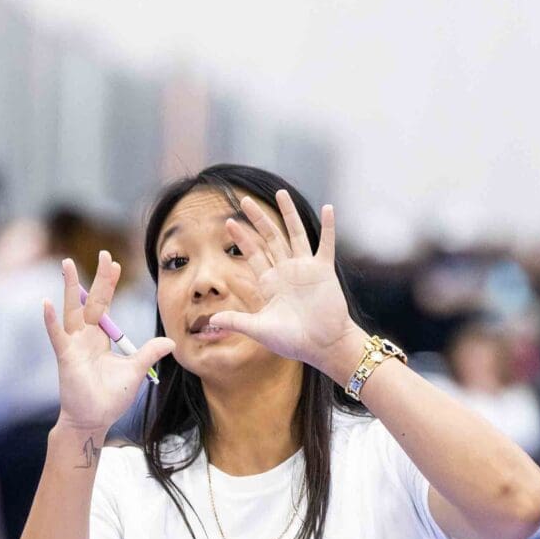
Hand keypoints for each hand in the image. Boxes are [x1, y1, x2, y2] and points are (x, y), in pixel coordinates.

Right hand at [45, 253, 172, 434]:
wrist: (94, 419)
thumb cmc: (110, 398)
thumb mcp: (135, 371)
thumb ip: (149, 353)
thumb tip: (170, 342)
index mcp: (99, 338)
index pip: (105, 304)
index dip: (110, 284)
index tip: (114, 263)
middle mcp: (84, 336)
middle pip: (91, 300)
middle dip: (98, 278)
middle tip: (103, 253)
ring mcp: (73, 345)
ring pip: (71, 309)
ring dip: (70, 287)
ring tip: (66, 264)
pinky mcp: (66, 356)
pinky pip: (57, 335)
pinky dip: (51, 320)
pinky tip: (46, 303)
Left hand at [200, 191, 363, 375]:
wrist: (322, 346)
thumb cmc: (293, 341)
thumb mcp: (260, 329)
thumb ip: (237, 321)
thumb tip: (211, 322)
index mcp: (270, 283)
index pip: (252, 254)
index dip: (241, 239)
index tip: (229, 223)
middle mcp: (286, 271)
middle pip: (269, 238)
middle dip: (257, 219)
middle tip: (244, 200)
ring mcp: (305, 269)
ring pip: (294, 234)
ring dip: (288, 213)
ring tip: (281, 193)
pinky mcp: (323, 270)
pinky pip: (326, 244)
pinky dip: (328, 227)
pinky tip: (328, 208)